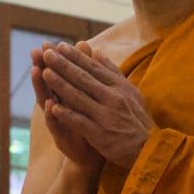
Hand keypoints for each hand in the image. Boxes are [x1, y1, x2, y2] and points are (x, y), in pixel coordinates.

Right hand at [32, 43, 103, 171]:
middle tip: (36, 51)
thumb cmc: (90, 123)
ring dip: (41, 87)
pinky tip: (50, 105)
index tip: (48, 42)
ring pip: (46, 101)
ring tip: (36, 71)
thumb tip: (85, 50)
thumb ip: (85, 76)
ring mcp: (58, 121)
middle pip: (49, 84)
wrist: (91, 156)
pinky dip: (52, 115)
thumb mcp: (88, 98)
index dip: (54, 59)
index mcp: (67, 96)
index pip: (59, 74)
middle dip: (42, 66)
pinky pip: (56, 124)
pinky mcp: (61, 138)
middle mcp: (59, 106)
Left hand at [39, 41, 155, 167]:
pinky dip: (66, 114)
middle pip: (83, 78)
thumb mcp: (129, 91)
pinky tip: (52, 107)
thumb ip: (111, 71)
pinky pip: (80, 121)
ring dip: (60, 84)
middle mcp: (112, 98)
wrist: (148, 148)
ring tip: (45, 72)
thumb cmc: (136, 118)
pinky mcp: (100, 134)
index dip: (75, 56)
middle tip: (46, 52)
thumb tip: (96, 51)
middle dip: (63, 64)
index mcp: (118, 86)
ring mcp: (106, 116)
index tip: (60, 45)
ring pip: (79, 97)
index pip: (93, 67)